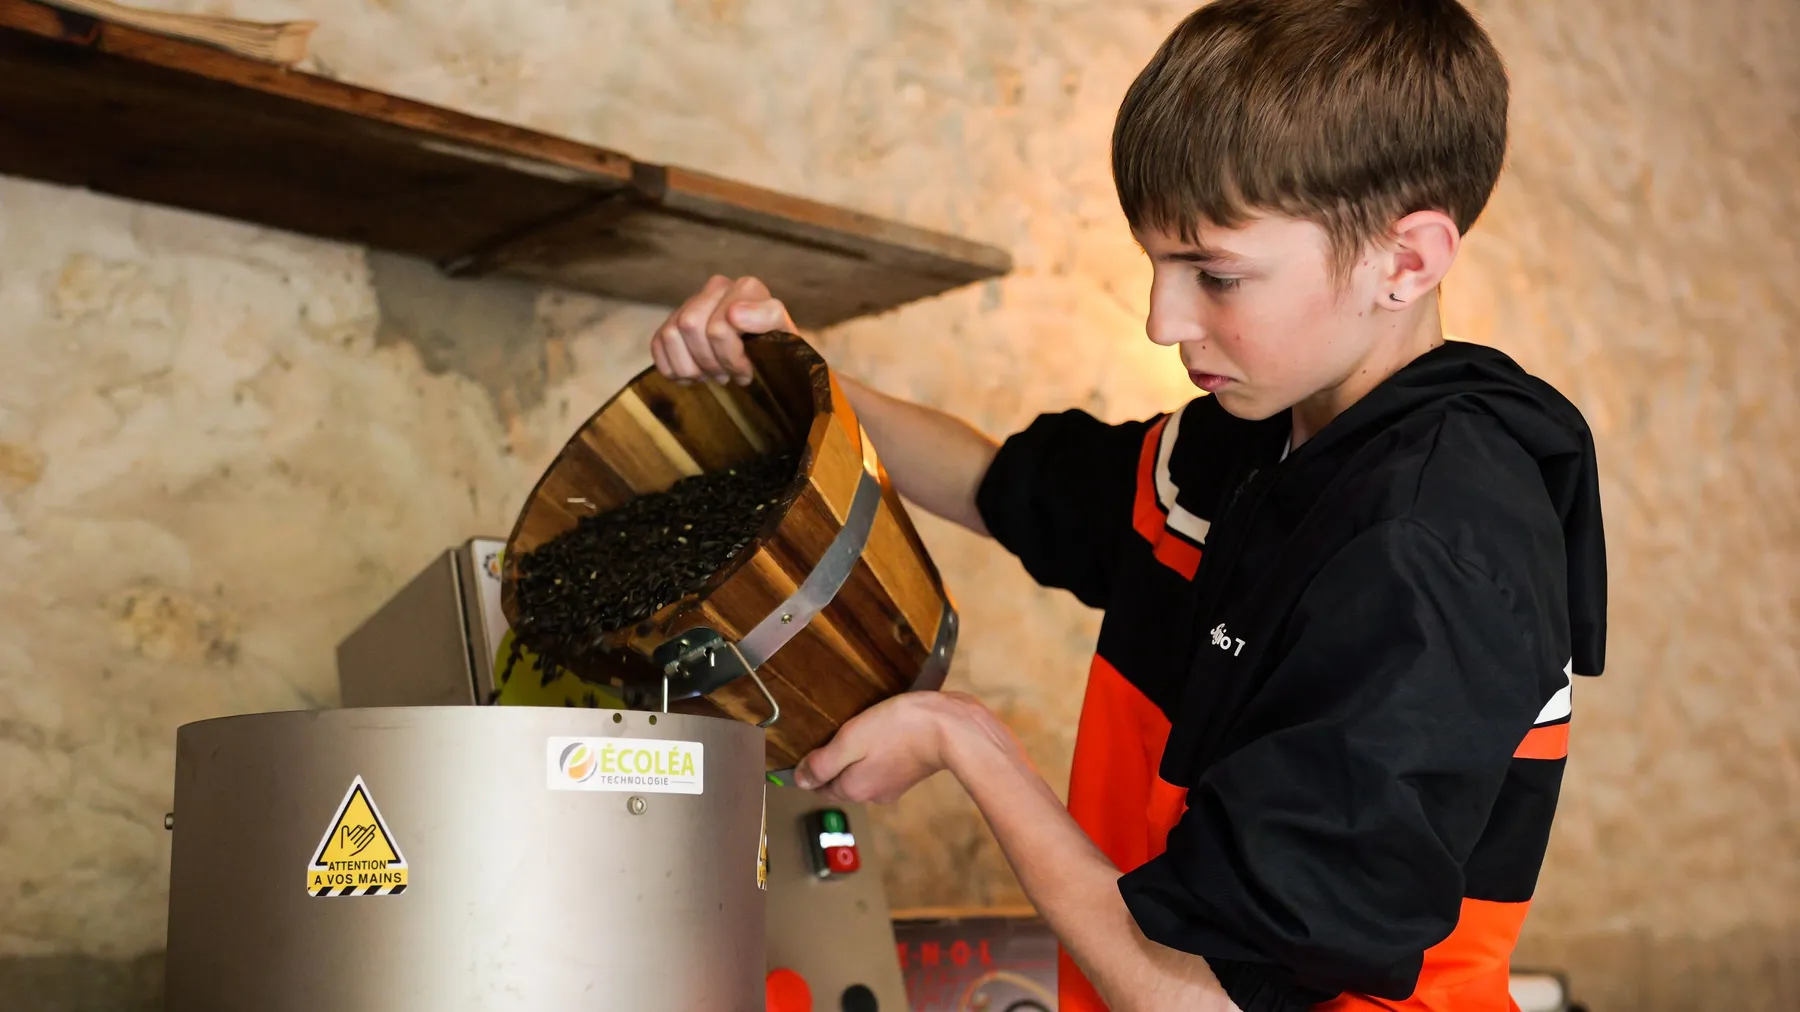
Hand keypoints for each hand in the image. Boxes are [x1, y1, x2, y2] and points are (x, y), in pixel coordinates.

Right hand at [651, 275, 796, 385]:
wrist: (769, 355)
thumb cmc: (777, 349)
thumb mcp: (785, 336)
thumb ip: (766, 318)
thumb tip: (733, 314)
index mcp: (746, 288)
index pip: (719, 325)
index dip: (730, 357)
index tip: (746, 372)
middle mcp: (718, 288)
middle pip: (690, 326)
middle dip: (710, 361)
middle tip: (727, 376)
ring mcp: (693, 303)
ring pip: (671, 333)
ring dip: (691, 366)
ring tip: (711, 375)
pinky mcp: (673, 321)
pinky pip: (658, 342)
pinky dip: (672, 367)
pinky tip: (693, 375)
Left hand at [794, 692, 980, 804]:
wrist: (952, 728)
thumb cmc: (901, 729)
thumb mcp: (851, 739)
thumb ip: (823, 763)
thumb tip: (800, 780)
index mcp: (854, 788)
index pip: (819, 786)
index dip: (811, 767)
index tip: (811, 747)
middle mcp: (872, 794)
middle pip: (841, 780)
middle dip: (835, 761)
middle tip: (835, 733)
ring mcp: (892, 786)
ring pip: (862, 772)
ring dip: (857, 755)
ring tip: (861, 728)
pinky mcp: (909, 773)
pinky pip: (882, 765)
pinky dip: (878, 752)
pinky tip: (884, 732)